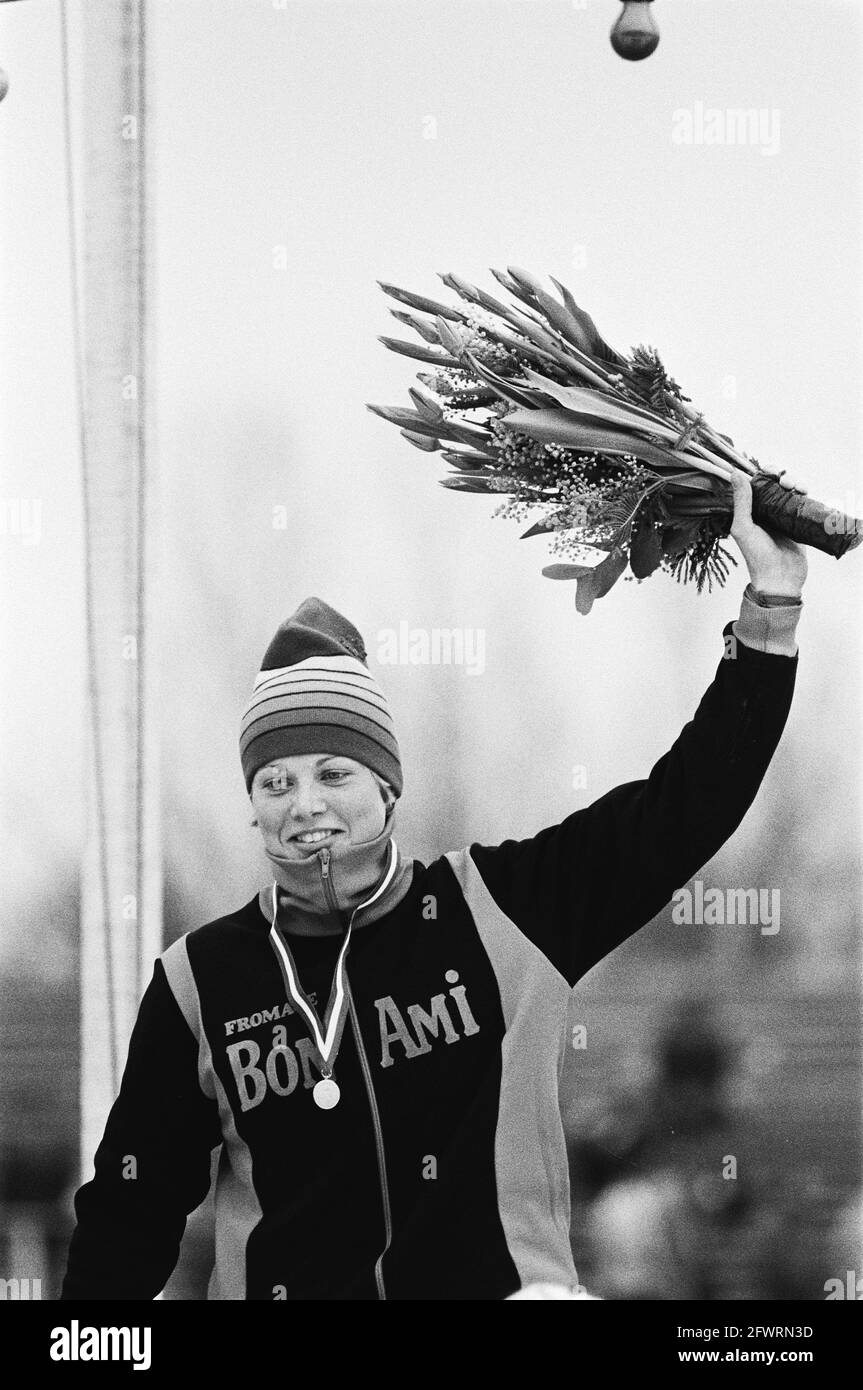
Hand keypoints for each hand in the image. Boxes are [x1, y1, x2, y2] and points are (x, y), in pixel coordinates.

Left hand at [729, 470, 807, 597]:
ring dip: (794, 482)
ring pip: (790, 491)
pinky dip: (805, 494)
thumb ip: (741, 501)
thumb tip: (735, 473)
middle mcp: (765, 512)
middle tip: (785, 482)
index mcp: (749, 512)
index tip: (770, 471)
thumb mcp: (744, 527)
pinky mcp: (798, 523)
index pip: (756, 485)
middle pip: (774, 485)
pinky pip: (802, 503)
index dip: (763, 474)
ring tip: (797, 487)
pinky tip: (805, 492)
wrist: (780, 578)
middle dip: (781, 477)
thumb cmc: (757, 556)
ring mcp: (782, 517)